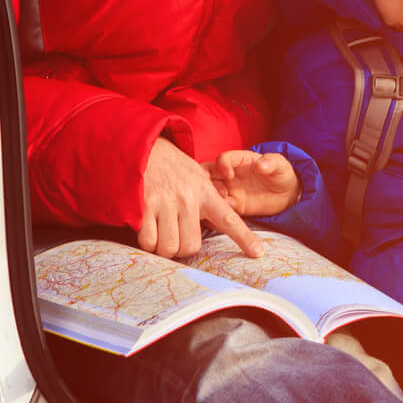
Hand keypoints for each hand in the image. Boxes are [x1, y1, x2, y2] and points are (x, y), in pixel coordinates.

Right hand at [138, 138, 261, 259]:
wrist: (146, 149)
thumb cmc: (174, 169)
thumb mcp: (198, 179)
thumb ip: (210, 201)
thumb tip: (222, 227)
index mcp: (206, 193)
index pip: (230, 219)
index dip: (244, 238)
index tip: (258, 253)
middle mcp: (188, 199)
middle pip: (192, 245)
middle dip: (184, 250)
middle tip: (178, 238)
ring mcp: (165, 202)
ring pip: (170, 247)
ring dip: (165, 249)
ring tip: (162, 235)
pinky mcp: (144, 206)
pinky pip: (148, 240)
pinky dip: (148, 243)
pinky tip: (149, 232)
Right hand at [207, 150, 300, 217]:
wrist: (286, 194)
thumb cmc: (281, 174)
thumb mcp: (280, 166)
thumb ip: (271, 163)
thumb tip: (261, 164)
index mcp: (239, 160)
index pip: (224, 158)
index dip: (222, 165)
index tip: (229, 175)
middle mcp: (229, 174)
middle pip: (208, 174)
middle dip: (208, 183)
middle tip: (220, 192)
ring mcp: (229, 189)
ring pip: (210, 191)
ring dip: (212, 198)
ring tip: (224, 204)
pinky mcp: (233, 204)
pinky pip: (220, 207)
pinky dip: (220, 210)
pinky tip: (229, 214)